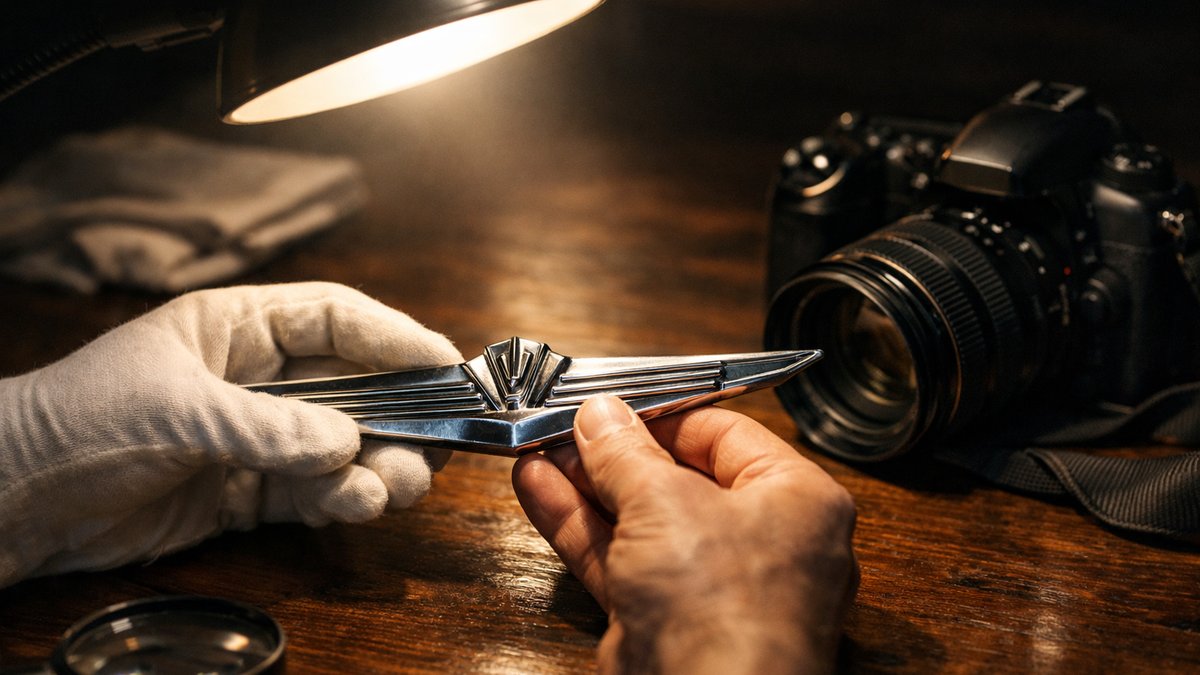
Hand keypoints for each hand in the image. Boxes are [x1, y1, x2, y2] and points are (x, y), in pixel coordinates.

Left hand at [0, 282, 461, 587]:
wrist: (16, 500)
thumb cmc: (77, 419)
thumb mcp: (172, 408)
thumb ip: (263, 424)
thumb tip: (343, 441)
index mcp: (237, 327)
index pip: (335, 318)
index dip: (395, 336)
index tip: (446, 363)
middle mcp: (260, 379)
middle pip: (356, 386)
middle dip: (401, 414)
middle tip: (435, 444)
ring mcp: (261, 438)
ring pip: (348, 445)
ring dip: (381, 464)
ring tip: (394, 486)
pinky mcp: (252, 492)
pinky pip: (319, 492)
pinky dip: (345, 499)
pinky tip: (356, 505)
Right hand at [513, 396, 857, 673]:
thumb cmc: (724, 607)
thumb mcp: (666, 503)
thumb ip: (625, 454)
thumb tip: (601, 416)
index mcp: (797, 501)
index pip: (728, 436)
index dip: (665, 415)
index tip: (614, 403)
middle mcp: (763, 543)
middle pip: (679, 478)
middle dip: (614, 453)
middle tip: (565, 425)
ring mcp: (713, 588)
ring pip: (641, 521)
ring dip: (585, 487)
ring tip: (535, 449)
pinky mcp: (668, 621)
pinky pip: (621, 561)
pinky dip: (580, 528)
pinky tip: (538, 490)